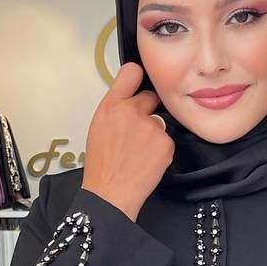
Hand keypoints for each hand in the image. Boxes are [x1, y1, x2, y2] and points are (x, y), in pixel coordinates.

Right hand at [82, 62, 174, 220]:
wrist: (111, 193)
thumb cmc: (102, 165)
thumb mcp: (99, 127)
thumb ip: (116, 108)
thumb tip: (129, 99)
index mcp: (111, 106)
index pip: (131, 73)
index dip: (137, 76)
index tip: (140, 78)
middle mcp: (131, 111)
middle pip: (151, 97)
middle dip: (148, 110)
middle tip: (137, 132)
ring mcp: (151, 127)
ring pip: (160, 122)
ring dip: (154, 133)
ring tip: (138, 152)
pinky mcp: (166, 142)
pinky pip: (167, 140)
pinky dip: (160, 149)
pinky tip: (146, 160)